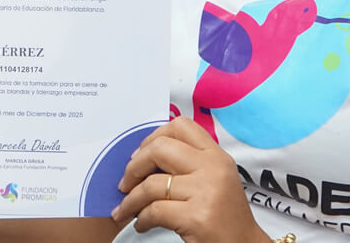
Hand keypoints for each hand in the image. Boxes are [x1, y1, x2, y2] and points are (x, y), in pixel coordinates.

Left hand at [113, 117, 269, 242]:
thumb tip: (142, 156)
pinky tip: (141, 224)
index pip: (180, 126)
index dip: (153, 137)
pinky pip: (155, 210)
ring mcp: (206, 192)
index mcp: (216, 156)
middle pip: (160, 149)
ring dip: (131, 199)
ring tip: (126, 210)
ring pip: (151, 184)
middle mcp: (213, 169)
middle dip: (134, 166)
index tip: (140, 155)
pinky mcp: (197, 217)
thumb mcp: (213, 179)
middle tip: (126, 182)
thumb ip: (188, 162)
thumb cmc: (223, 216)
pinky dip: (141, 218)